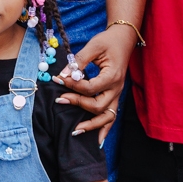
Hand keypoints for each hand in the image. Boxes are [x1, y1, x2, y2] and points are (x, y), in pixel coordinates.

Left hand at [55, 25, 135, 141]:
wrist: (123, 40)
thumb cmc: (108, 42)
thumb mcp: (93, 46)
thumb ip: (78, 61)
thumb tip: (63, 74)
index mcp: (113, 76)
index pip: (91, 88)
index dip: (73, 86)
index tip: (58, 80)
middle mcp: (117, 88)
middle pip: (98, 105)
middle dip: (78, 105)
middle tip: (60, 100)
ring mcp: (117, 95)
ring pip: (107, 117)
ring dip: (92, 125)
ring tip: (75, 131)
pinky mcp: (115, 96)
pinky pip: (112, 117)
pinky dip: (104, 129)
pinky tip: (97, 141)